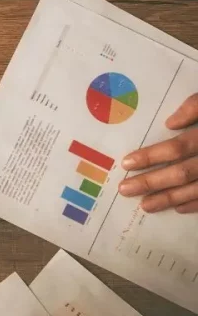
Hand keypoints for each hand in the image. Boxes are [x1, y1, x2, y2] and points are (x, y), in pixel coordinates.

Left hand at [119, 94, 197, 213]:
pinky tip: (179, 208)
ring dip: (170, 199)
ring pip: (197, 189)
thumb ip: (196, 106)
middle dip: (152, 182)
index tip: (126, 163)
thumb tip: (170, 124)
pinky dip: (197, 204)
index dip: (152, 156)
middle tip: (125, 190)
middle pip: (183, 172)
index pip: (178, 147)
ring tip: (145, 206)